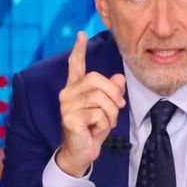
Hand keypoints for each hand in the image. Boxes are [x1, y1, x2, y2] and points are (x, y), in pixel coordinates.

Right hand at [56, 31, 125, 176]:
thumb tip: (119, 77)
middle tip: (118, 108)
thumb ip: (112, 92)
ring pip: (100, 98)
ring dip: (110, 113)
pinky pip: (97, 114)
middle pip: (96, 80)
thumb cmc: (92, 129)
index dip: (79, 49)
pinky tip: (95, 130)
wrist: (81, 152)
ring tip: (106, 123)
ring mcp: (67, 105)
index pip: (75, 65)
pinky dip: (104, 124)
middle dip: (113, 94)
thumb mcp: (106, 109)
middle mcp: (67, 93)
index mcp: (75, 88)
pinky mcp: (70, 118)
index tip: (81, 34)